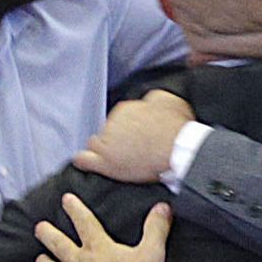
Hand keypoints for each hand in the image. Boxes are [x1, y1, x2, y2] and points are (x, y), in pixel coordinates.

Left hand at [31, 195, 169, 261]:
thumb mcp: (151, 253)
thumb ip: (155, 229)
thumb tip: (162, 209)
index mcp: (97, 247)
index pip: (83, 221)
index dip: (74, 208)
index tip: (66, 199)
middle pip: (57, 243)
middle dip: (47, 233)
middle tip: (39, 227)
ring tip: (40, 259)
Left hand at [76, 90, 193, 184]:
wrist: (178, 149)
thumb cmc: (176, 127)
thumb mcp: (169, 100)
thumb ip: (153, 99)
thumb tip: (148, 101)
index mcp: (125, 109)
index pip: (118, 118)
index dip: (126, 128)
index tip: (135, 135)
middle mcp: (112, 123)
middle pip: (106, 131)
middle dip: (114, 139)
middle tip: (130, 148)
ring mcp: (107, 143)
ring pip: (95, 145)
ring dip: (103, 150)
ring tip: (118, 158)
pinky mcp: (105, 163)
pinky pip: (84, 160)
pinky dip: (83, 161)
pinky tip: (85, 162)